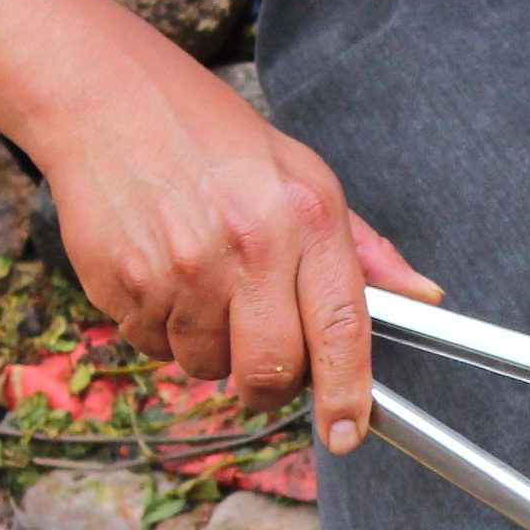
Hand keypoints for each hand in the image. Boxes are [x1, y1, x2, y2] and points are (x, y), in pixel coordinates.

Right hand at [30, 62, 442, 453]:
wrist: (106, 96)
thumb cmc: (212, 137)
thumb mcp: (304, 174)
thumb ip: (363, 249)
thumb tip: (423, 298)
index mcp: (305, 218)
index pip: (341, 330)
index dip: (348, 394)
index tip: (348, 432)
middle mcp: (247, 247)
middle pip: (270, 373)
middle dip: (270, 384)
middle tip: (263, 356)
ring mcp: (181, 269)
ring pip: (206, 366)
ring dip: (209, 346)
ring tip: (202, 280)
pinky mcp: (124, 282)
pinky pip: (153, 347)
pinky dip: (161, 327)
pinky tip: (161, 269)